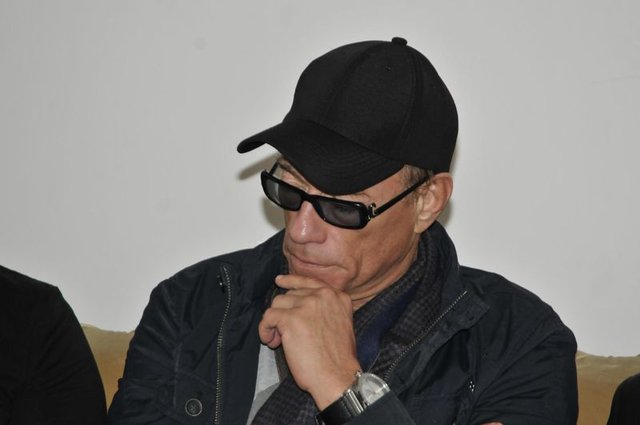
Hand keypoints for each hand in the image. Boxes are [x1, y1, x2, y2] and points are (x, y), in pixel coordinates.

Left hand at [258, 274, 361, 408]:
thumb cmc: (338, 358)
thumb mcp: (341, 323)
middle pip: (290, 294)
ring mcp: (306, 305)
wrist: (337, 376)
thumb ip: (325, 309)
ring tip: (278, 339)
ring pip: (277, 303)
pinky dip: (265, 329)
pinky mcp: (291, 318)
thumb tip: (300, 306)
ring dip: (274, 321)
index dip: (292, 281)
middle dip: (285, 312)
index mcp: (337, 296)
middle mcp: (323, 296)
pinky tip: (271, 341)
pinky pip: (268, 317)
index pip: (309, 281)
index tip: (279, 281)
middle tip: (285, 332)